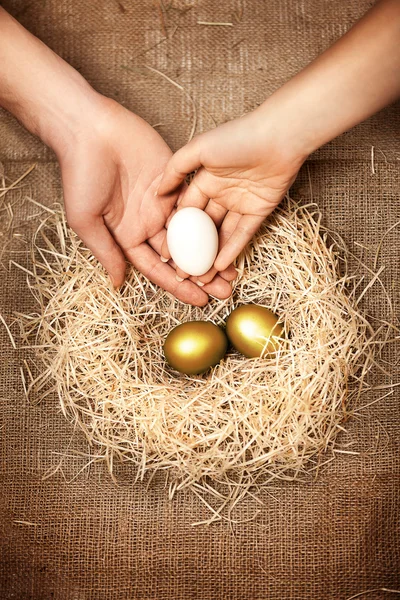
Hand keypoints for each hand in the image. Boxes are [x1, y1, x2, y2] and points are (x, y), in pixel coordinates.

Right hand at [59, 97, 234, 304]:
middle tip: (225, 290)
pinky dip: (213, 218)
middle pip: (181, 255)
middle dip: (202, 274)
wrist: (90, 128)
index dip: (178, 285)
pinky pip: (198, 202)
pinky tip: (230, 232)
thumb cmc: (80, 174)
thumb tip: (118, 283)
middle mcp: (149, 222)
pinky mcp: (176, 179)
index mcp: (128, 235)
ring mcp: (164, 201)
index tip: (200, 300)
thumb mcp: (86, 219)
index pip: (158, 267)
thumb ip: (106, 251)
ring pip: (194, 232)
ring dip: (212, 250)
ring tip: (233, 268)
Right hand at [157, 108, 305, 283]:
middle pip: (203, 228)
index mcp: (204, 179)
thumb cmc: (237, 137)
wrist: (279, 136)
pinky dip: (232, 250)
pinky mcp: (258, 211)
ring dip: (211, 255)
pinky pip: (242, 235)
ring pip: (221, 235)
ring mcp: (240, 203)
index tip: (166, 254)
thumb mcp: (199, 149)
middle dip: (192, 250)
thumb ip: (175, 169)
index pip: (186, 212)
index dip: (176, 233)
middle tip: (182, 272)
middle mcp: (220, 193)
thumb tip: (157, 192)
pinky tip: (220, 267)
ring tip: (201, 276)